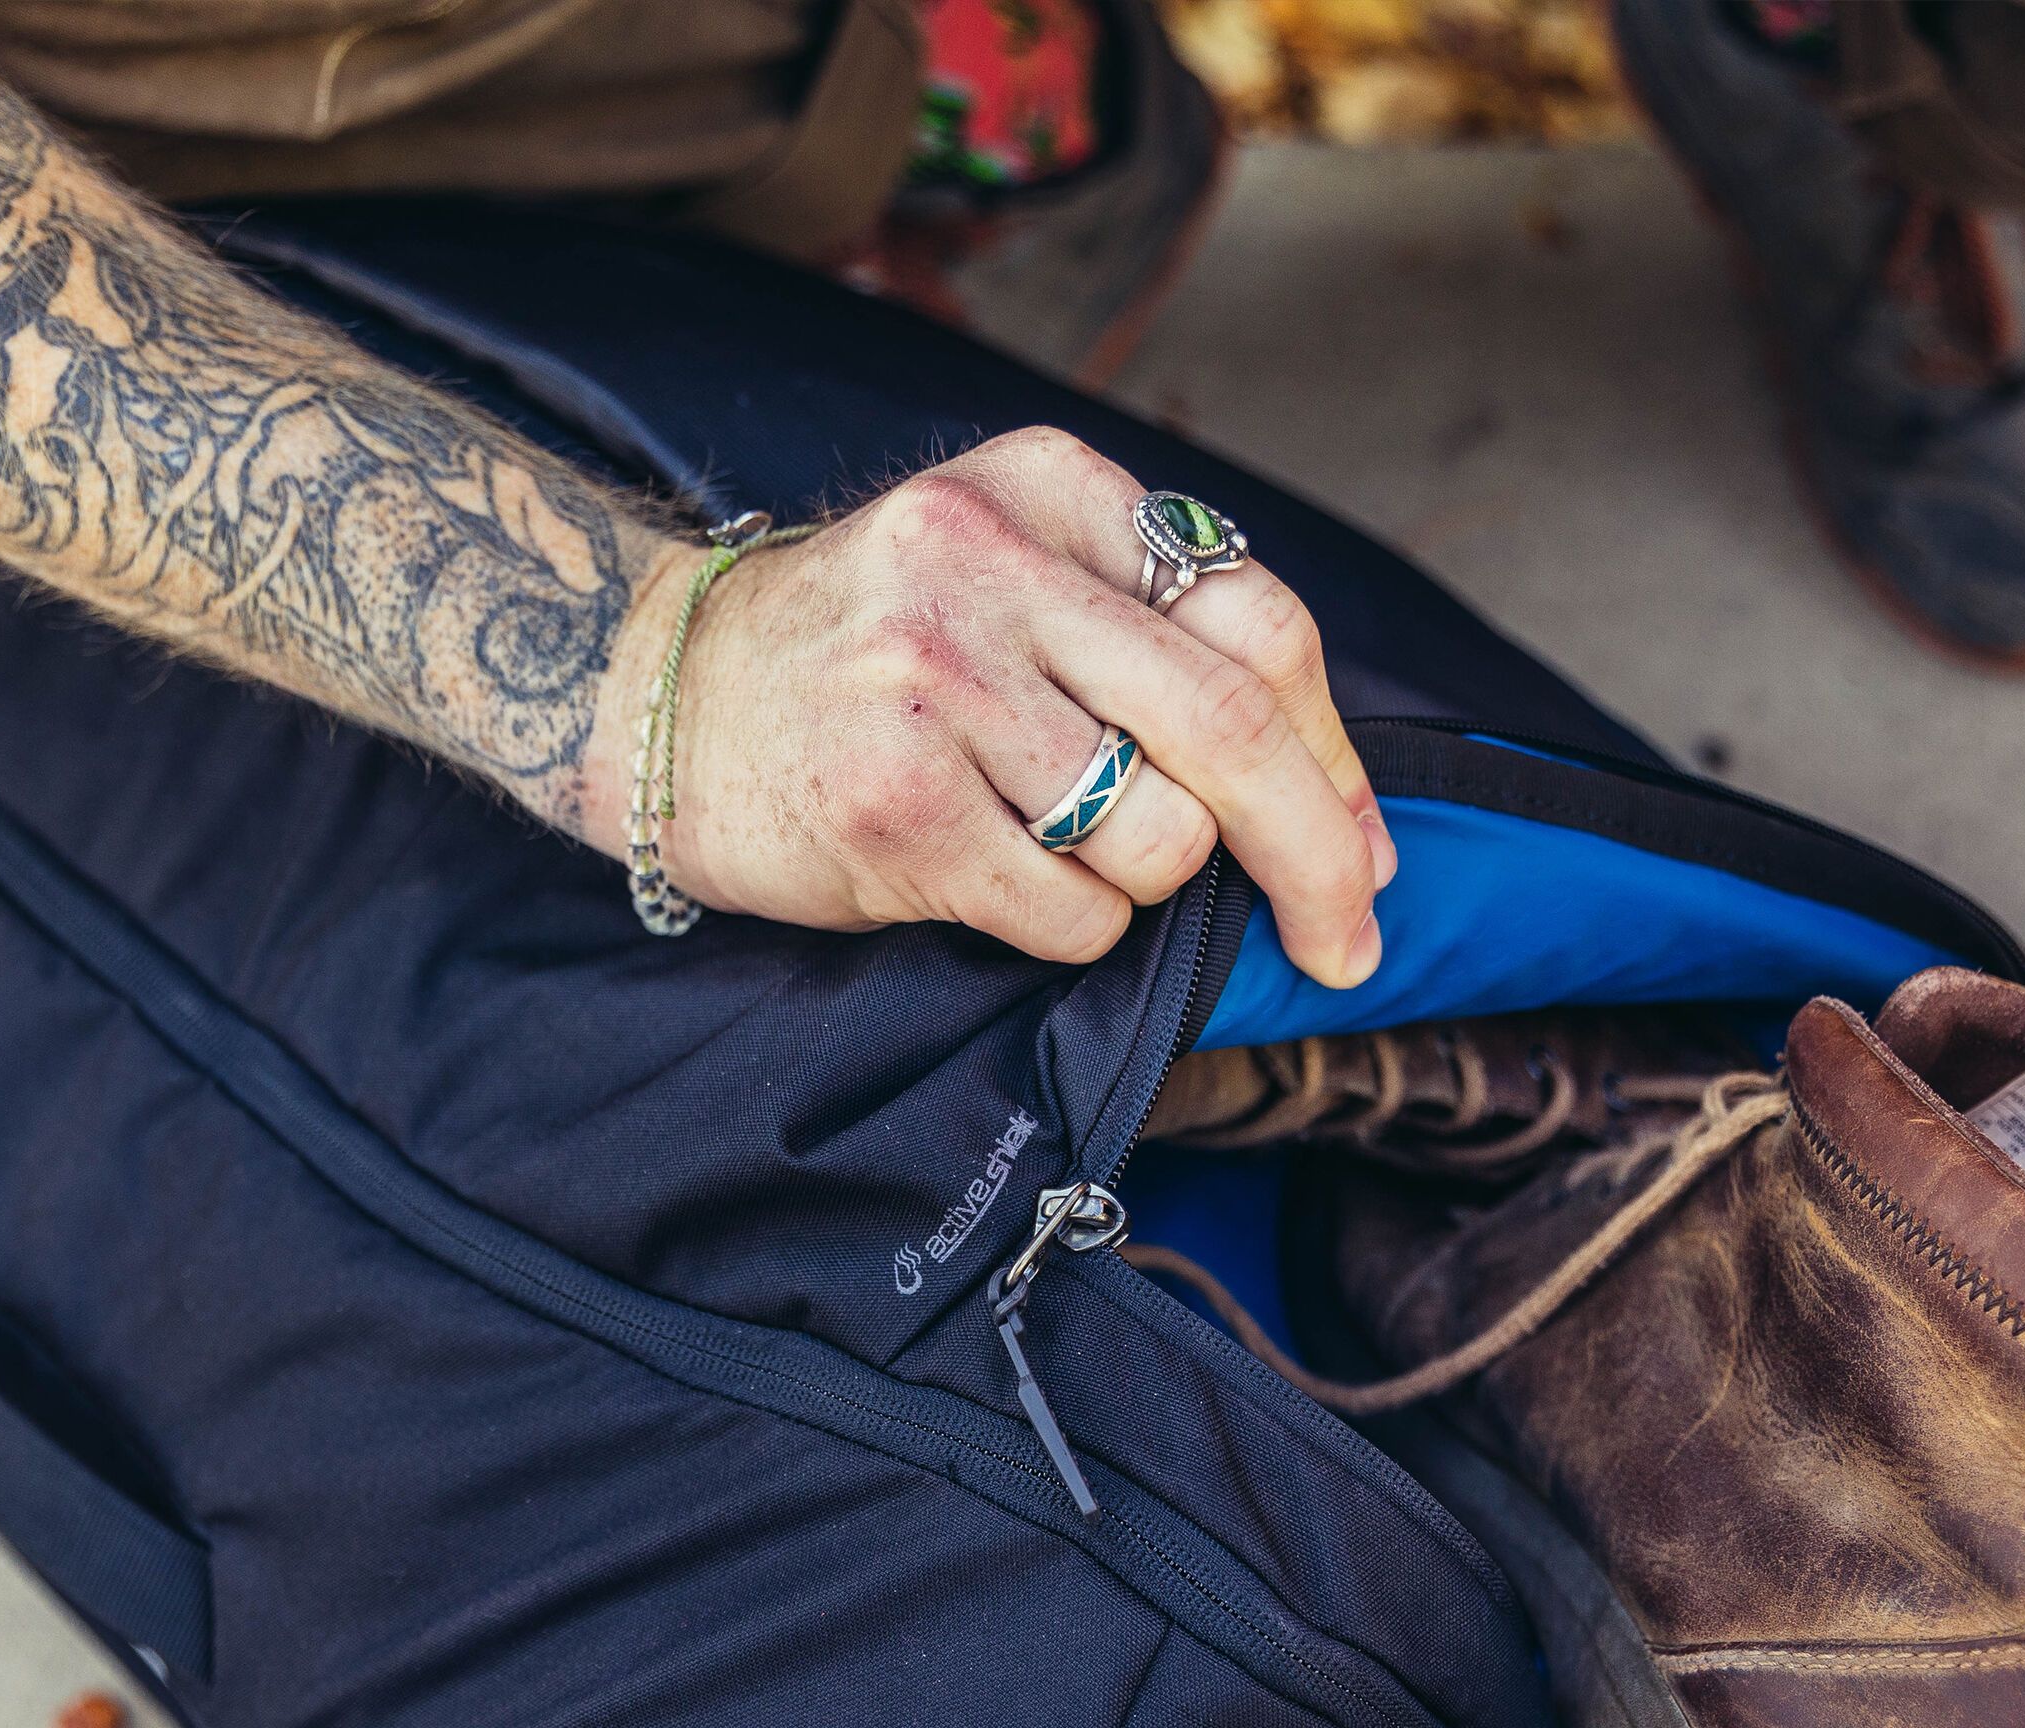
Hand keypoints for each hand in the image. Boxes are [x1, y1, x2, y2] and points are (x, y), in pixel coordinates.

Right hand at [579, 428, 1393, 985]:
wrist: (660, 696)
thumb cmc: (872, 661)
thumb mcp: (1010, 577)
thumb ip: (1155, 639)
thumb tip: (1342, 807)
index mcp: (1043, 489)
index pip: (1259, 621)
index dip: (1336, 755)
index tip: (1364, 849)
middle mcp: (986, 564)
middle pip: (1233, 725)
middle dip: (1320, 856)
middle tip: (1350, 941)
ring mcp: (931, 683)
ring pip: (1157, 837)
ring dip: (1142, 881)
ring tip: (1051, 845)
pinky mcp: (891, 802)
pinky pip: (1072, 914)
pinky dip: (1067, 928)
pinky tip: (990, 878)